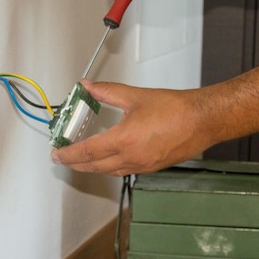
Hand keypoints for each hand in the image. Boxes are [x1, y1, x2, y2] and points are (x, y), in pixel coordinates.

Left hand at [50, 81, 210, 175]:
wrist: (202, 121)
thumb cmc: (175, 109)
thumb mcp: (135, 96)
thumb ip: (107, 91)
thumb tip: (88, 86)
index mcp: (124, 141)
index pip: (87, 152)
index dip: (68, 154)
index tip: (57, 154)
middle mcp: (131, 158)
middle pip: (94, 167)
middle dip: (76, 164)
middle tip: (63, 159)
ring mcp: (142, 165)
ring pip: (109, 171)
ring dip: (93, 167)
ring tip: (83, 160)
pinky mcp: (152, 167)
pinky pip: (125, 171)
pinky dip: (111, 167)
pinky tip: (110, 159)